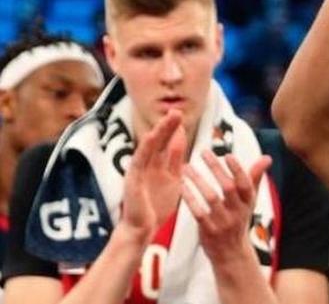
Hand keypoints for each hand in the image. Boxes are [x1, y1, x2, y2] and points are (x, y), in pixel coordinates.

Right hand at [121, 111, 187, 239]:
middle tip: (177, 110)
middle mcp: (148, 166)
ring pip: (150, 146)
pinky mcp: (132, 179)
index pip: (168, 145)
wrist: (141, 230)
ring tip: (170, 116)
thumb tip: (183, 144)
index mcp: (159, 167)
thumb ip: (176, 163)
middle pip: (159, 142)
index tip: (183, 117)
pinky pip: (139, 160)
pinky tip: (153, 135)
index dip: (175, 131)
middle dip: (168, 126)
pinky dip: (146, 147)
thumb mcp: (173, 181)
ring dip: (160, 131)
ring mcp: (138, 171)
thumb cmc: (156, 209)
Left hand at [181, 150, 272, 262]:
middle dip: (216, 169)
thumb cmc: (239, 221)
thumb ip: (255, 178)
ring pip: (211, 198)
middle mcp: (238, 212)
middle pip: (228, 187)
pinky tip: (182, 186)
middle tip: (203, 152)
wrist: (231, 254)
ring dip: (198, 180)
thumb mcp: (249, 202)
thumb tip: (267, 158)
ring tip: (186, 167)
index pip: (246, 183)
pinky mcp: (209, 231)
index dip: (238, 169)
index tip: (227, 155)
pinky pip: (199, 213)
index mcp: (248, 202)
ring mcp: (223, 222)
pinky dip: (190, 199)